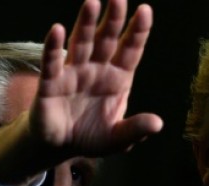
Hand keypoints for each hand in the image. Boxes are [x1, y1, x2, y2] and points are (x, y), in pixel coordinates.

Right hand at [0, 0, 163, 184]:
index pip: (130, 50)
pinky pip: (52, 63)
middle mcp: (96, 69)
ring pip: (81, 43)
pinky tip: (56, 29)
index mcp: (118, 78)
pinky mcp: (50, 84)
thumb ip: (135, 130)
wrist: (60, 148)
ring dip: (85, 24)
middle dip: (113, 19)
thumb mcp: (118, 139)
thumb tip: (158, 124)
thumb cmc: (91, 137)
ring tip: (92, 2)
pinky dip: (52, 47)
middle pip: (106, 39)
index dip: (138, 31)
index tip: (145, 11)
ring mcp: (73, 73)